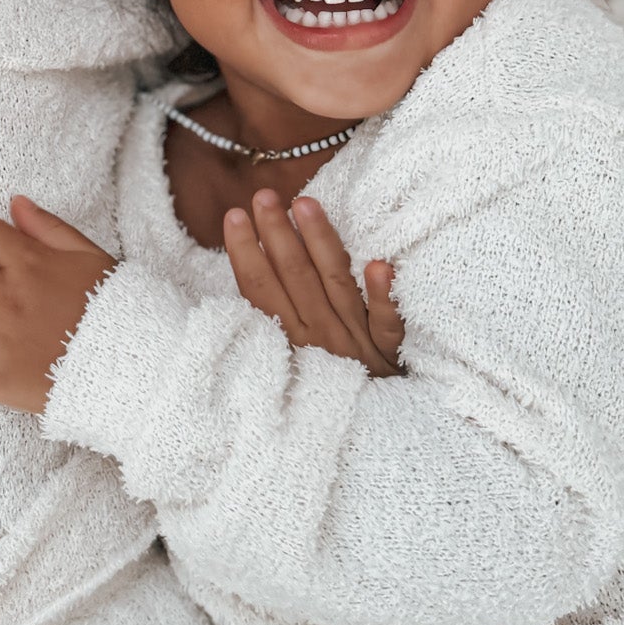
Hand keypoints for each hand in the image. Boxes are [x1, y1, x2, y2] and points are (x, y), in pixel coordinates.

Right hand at [226, 191, 403, 377]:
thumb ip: (275, 320)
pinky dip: (383, 296)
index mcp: (289, 341)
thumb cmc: (325, 383)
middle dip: (277, 235)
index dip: (245, 253)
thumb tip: (251, 270)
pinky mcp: (389, 350)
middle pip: (296, 279)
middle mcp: (319, 338)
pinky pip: (387, 323)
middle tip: (264, 197)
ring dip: (319, 244)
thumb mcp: (290, 360)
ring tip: (303, 203)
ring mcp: (355, 342)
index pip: (261, 291)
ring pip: (335, 285)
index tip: (235, 216)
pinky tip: (379, 265)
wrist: (372, 427)